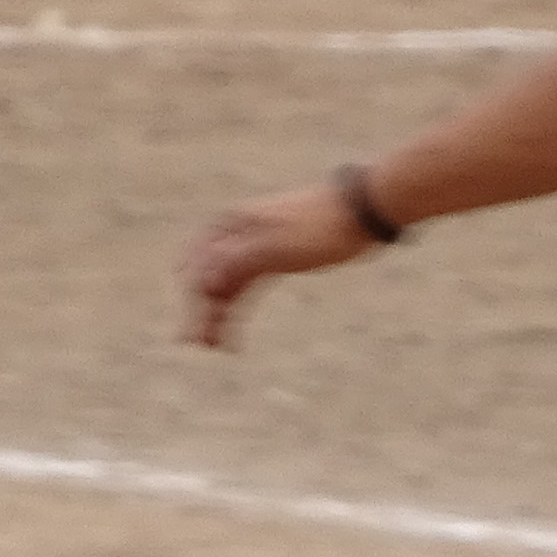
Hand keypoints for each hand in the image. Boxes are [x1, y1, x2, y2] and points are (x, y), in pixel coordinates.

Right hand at [179, 182, 373, 347]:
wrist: (362, 211)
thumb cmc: (320, 226)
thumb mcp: (279, 246)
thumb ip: (240, 260)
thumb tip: (203, 278)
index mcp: (231, 225)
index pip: (200, 267)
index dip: (194, 301)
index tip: (195, 333)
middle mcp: (235, 234)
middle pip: (208, 276)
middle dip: (201, 310)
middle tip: (198, 344)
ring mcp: (254, 246)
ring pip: (226, 283)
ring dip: (217, 312)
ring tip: (213, 346)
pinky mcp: (272, 256)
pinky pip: (245, 283)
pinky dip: (236, 305)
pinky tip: (232, 330)